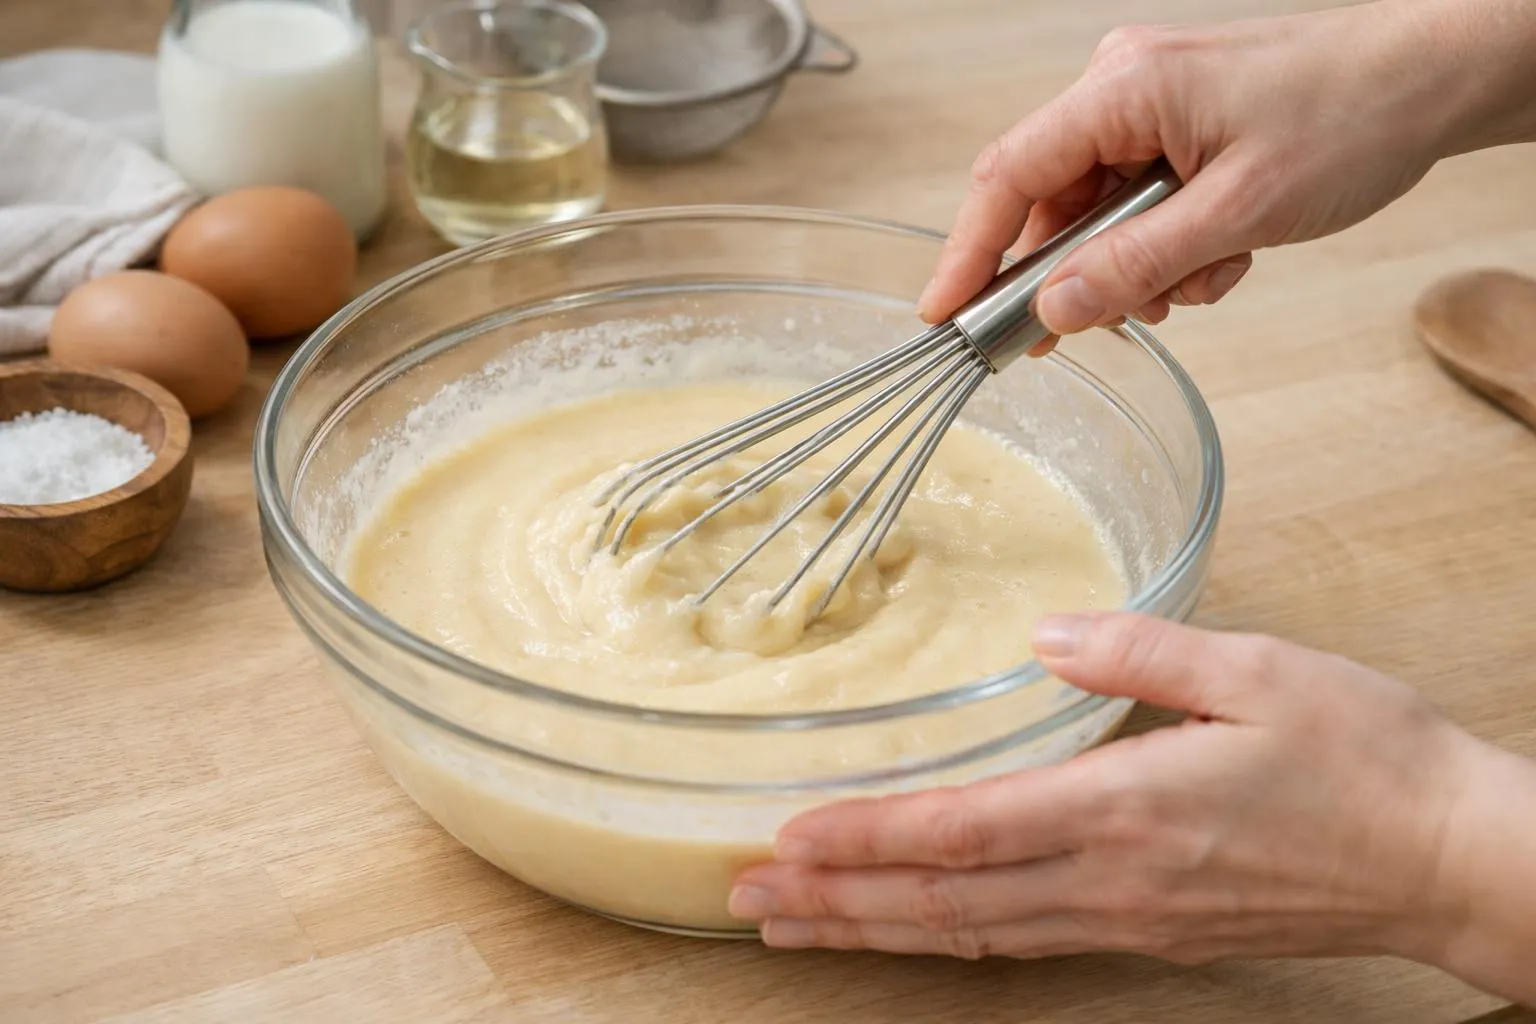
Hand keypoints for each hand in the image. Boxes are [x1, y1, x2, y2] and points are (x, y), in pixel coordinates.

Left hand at [730, 613, 1493, 971]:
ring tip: (799, 926)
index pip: (963, 831)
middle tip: (750, 895)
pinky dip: (950, 937)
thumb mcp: (1258, 670)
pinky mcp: (1149, 931)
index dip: (866, 839)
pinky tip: (915, 929)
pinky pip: (1024, 941)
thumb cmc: (1366, 761)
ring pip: (974, 932)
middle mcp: (1111, 879)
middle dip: (838, 901)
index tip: (789, 840)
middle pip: (944, 899)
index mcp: (1126, 807)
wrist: (1449, 862)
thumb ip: (1137, 651)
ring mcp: (1126, 917)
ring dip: (877, 930)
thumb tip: (1043, 638)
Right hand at [918, 0, 1528, 339]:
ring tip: (1199, 280)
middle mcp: (1121, 93)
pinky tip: (1219, 257)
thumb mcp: (1239, 210)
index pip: (1010, 176)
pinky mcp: (1175, 134)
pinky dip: (1168, 249)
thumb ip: (1136, 264)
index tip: (943, 317)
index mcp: (1122, 89)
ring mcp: (1148, 112)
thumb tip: (1054, 310)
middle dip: (1076, 275)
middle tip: (1090, 331)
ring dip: (1136, 269)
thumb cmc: (1354, 114)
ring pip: (1097, 218)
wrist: (1434, 79)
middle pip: (1050, 204)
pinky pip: (1137, 210)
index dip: (968, 252)